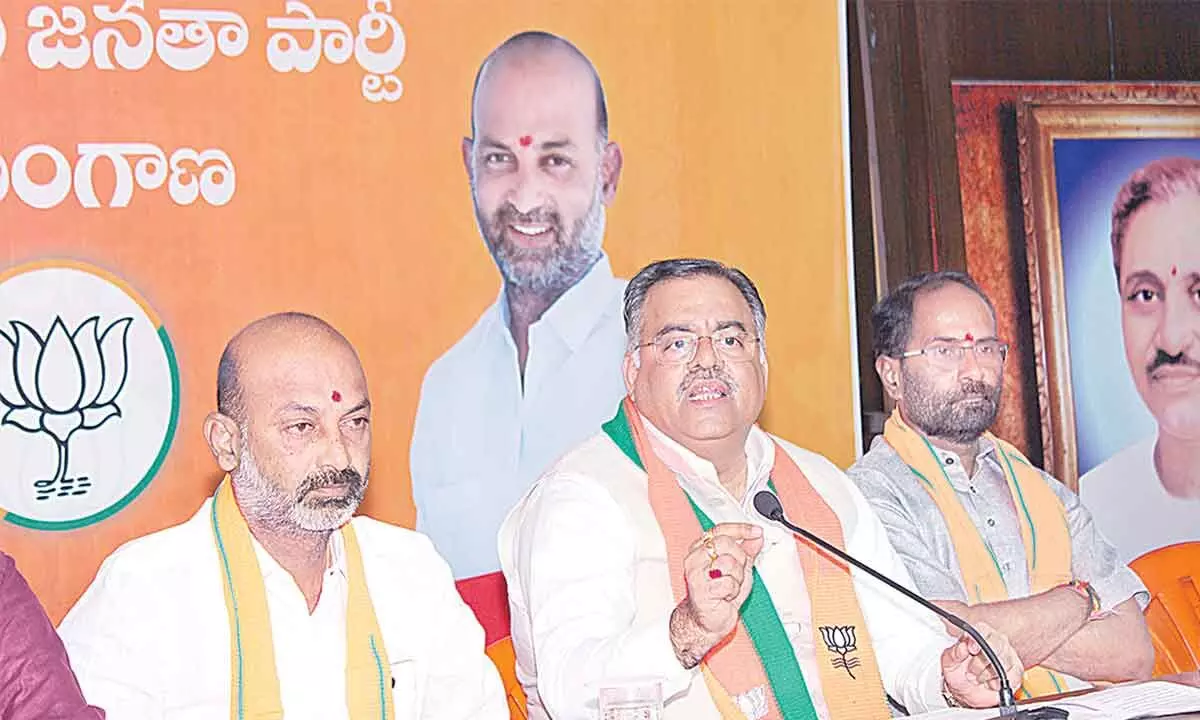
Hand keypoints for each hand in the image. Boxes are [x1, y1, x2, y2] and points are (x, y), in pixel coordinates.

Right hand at [668, 523, 763, 666]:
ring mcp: (695, 573)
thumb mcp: (739, 568)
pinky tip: (725, 596)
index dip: (741, 529)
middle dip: (739, 558)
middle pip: (725, 543)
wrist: (709, 620)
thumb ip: (747, 550)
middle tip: (737, 572)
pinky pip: (727, 583)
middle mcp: (695, 558)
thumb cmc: (720, 594)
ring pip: (728, 562)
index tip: (756, 532)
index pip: (720, 530)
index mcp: (701, 549)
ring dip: (737, 578)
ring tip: (729, 586)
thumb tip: (757, 536)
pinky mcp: (700, 590)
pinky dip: (732, 591)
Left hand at [940, 622, 1023, 707]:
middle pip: (995, 645)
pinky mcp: (1015, 670)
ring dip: (986, 674)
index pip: (982, 629)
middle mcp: (996, 641)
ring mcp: (1008, 654)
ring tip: (976, 677)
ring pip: (1002, 661)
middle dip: (980, 662)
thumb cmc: (959, 672)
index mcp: (979, 633)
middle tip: (970, 670)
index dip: (976, 639)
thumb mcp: (949, 663)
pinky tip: (989, 682)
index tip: (971, 649)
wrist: (967, 692)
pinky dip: (998, 682)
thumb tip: (962, 647)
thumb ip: (954, 653)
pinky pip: (1011, 675)